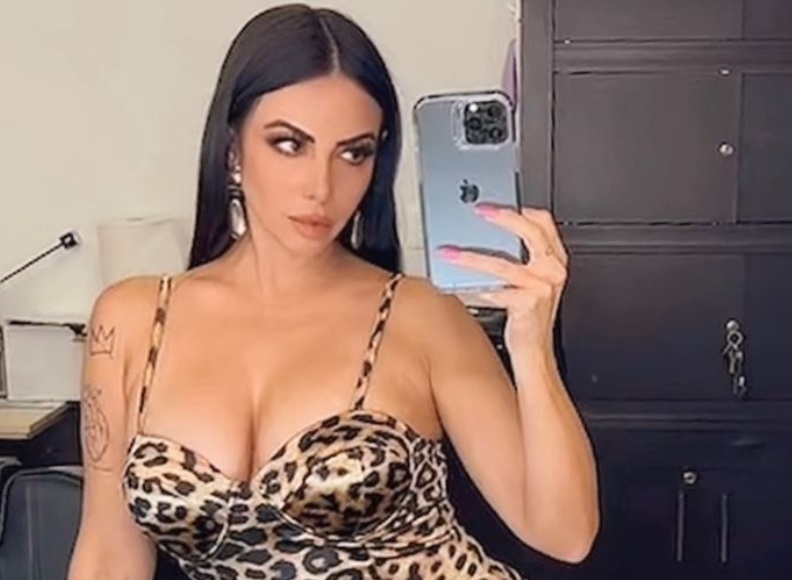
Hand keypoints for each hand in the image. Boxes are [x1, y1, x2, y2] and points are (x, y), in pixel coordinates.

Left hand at [438, 203, 568, 355]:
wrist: (534, 349)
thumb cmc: (528, 315)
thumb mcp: (530, 280)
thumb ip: (518, 257)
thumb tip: (483, 234)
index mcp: (555, 259)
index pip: (543, 222)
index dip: (518, 209)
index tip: (492, 203)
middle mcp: (553, 271)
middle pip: (531, 233)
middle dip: (503, 218)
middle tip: (478, 212)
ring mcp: (543, 288)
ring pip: (503, 265)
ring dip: (472, 258)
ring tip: (451, 253)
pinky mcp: (528, 305)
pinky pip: (496, 291)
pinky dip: (475, 287)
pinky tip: (459, 284)